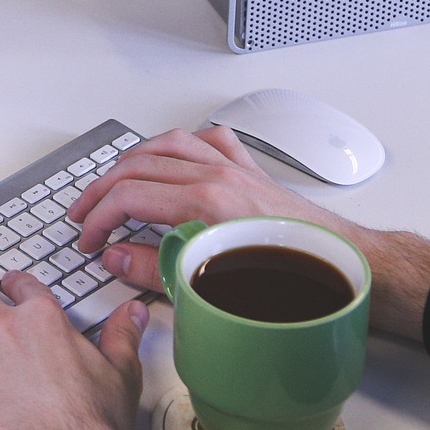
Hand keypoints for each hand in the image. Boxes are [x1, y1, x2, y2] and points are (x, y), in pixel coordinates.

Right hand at [71, 126, 357, 289]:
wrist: (343, 270)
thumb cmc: (291, 281)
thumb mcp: (208, 287)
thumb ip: (153, 269)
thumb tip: (116, 257)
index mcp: (206, 203)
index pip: (129, 196)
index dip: (99, 218)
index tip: (89, 241)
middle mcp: (219, 176)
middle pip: (139, 165)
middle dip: (103, 190)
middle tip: (86, 215)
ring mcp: (236, 168)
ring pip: (169, 144)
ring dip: (133, 160)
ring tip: (113, 180)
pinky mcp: (251, 172)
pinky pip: (210, 141)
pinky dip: (184, 145)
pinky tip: (174, 158)